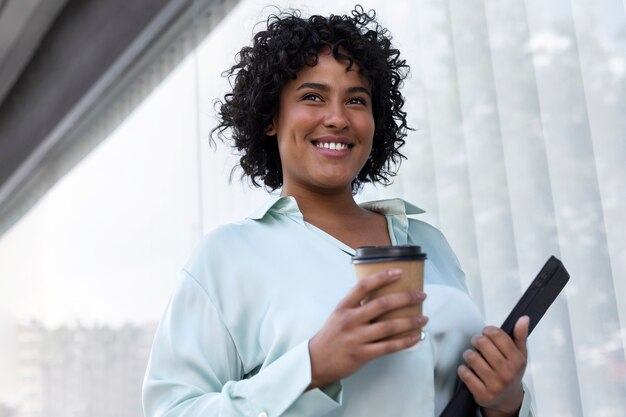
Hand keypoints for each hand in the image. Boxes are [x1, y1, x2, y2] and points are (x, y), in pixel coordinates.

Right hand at [308, 268, 427, 388]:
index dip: (382, 277)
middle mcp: (350, 320)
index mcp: (344, 307)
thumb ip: (357, 306)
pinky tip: (416, 337)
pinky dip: (405, 342)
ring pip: (389, 327)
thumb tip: (384, 297)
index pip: (364, 286)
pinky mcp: (363, 354)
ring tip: (423, 318)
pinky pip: (389, 347)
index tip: (399, 272)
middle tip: (421, 295)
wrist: (316, 361)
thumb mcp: (339, 315)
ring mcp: (357, 338)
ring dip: (410, 321)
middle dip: (406, 298)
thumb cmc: (331, 336)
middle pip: (382, 304)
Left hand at [458, 316, 528, 416]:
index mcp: (517, 360)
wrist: (507, 400)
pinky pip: (465, 374)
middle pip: (483, 343)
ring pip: (472, 358)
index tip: (486, 332)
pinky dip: (463, 369)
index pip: (498, 335)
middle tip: (476, 342)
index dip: (488, 330)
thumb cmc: (511, 372)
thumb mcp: (519, 354)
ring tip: (472, 356)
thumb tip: (524, 318)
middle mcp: (507, 373)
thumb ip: (520, 336)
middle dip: (476, 340)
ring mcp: (495, 384)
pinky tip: (467, 369)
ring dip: (468, 354)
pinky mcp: (483, 394)